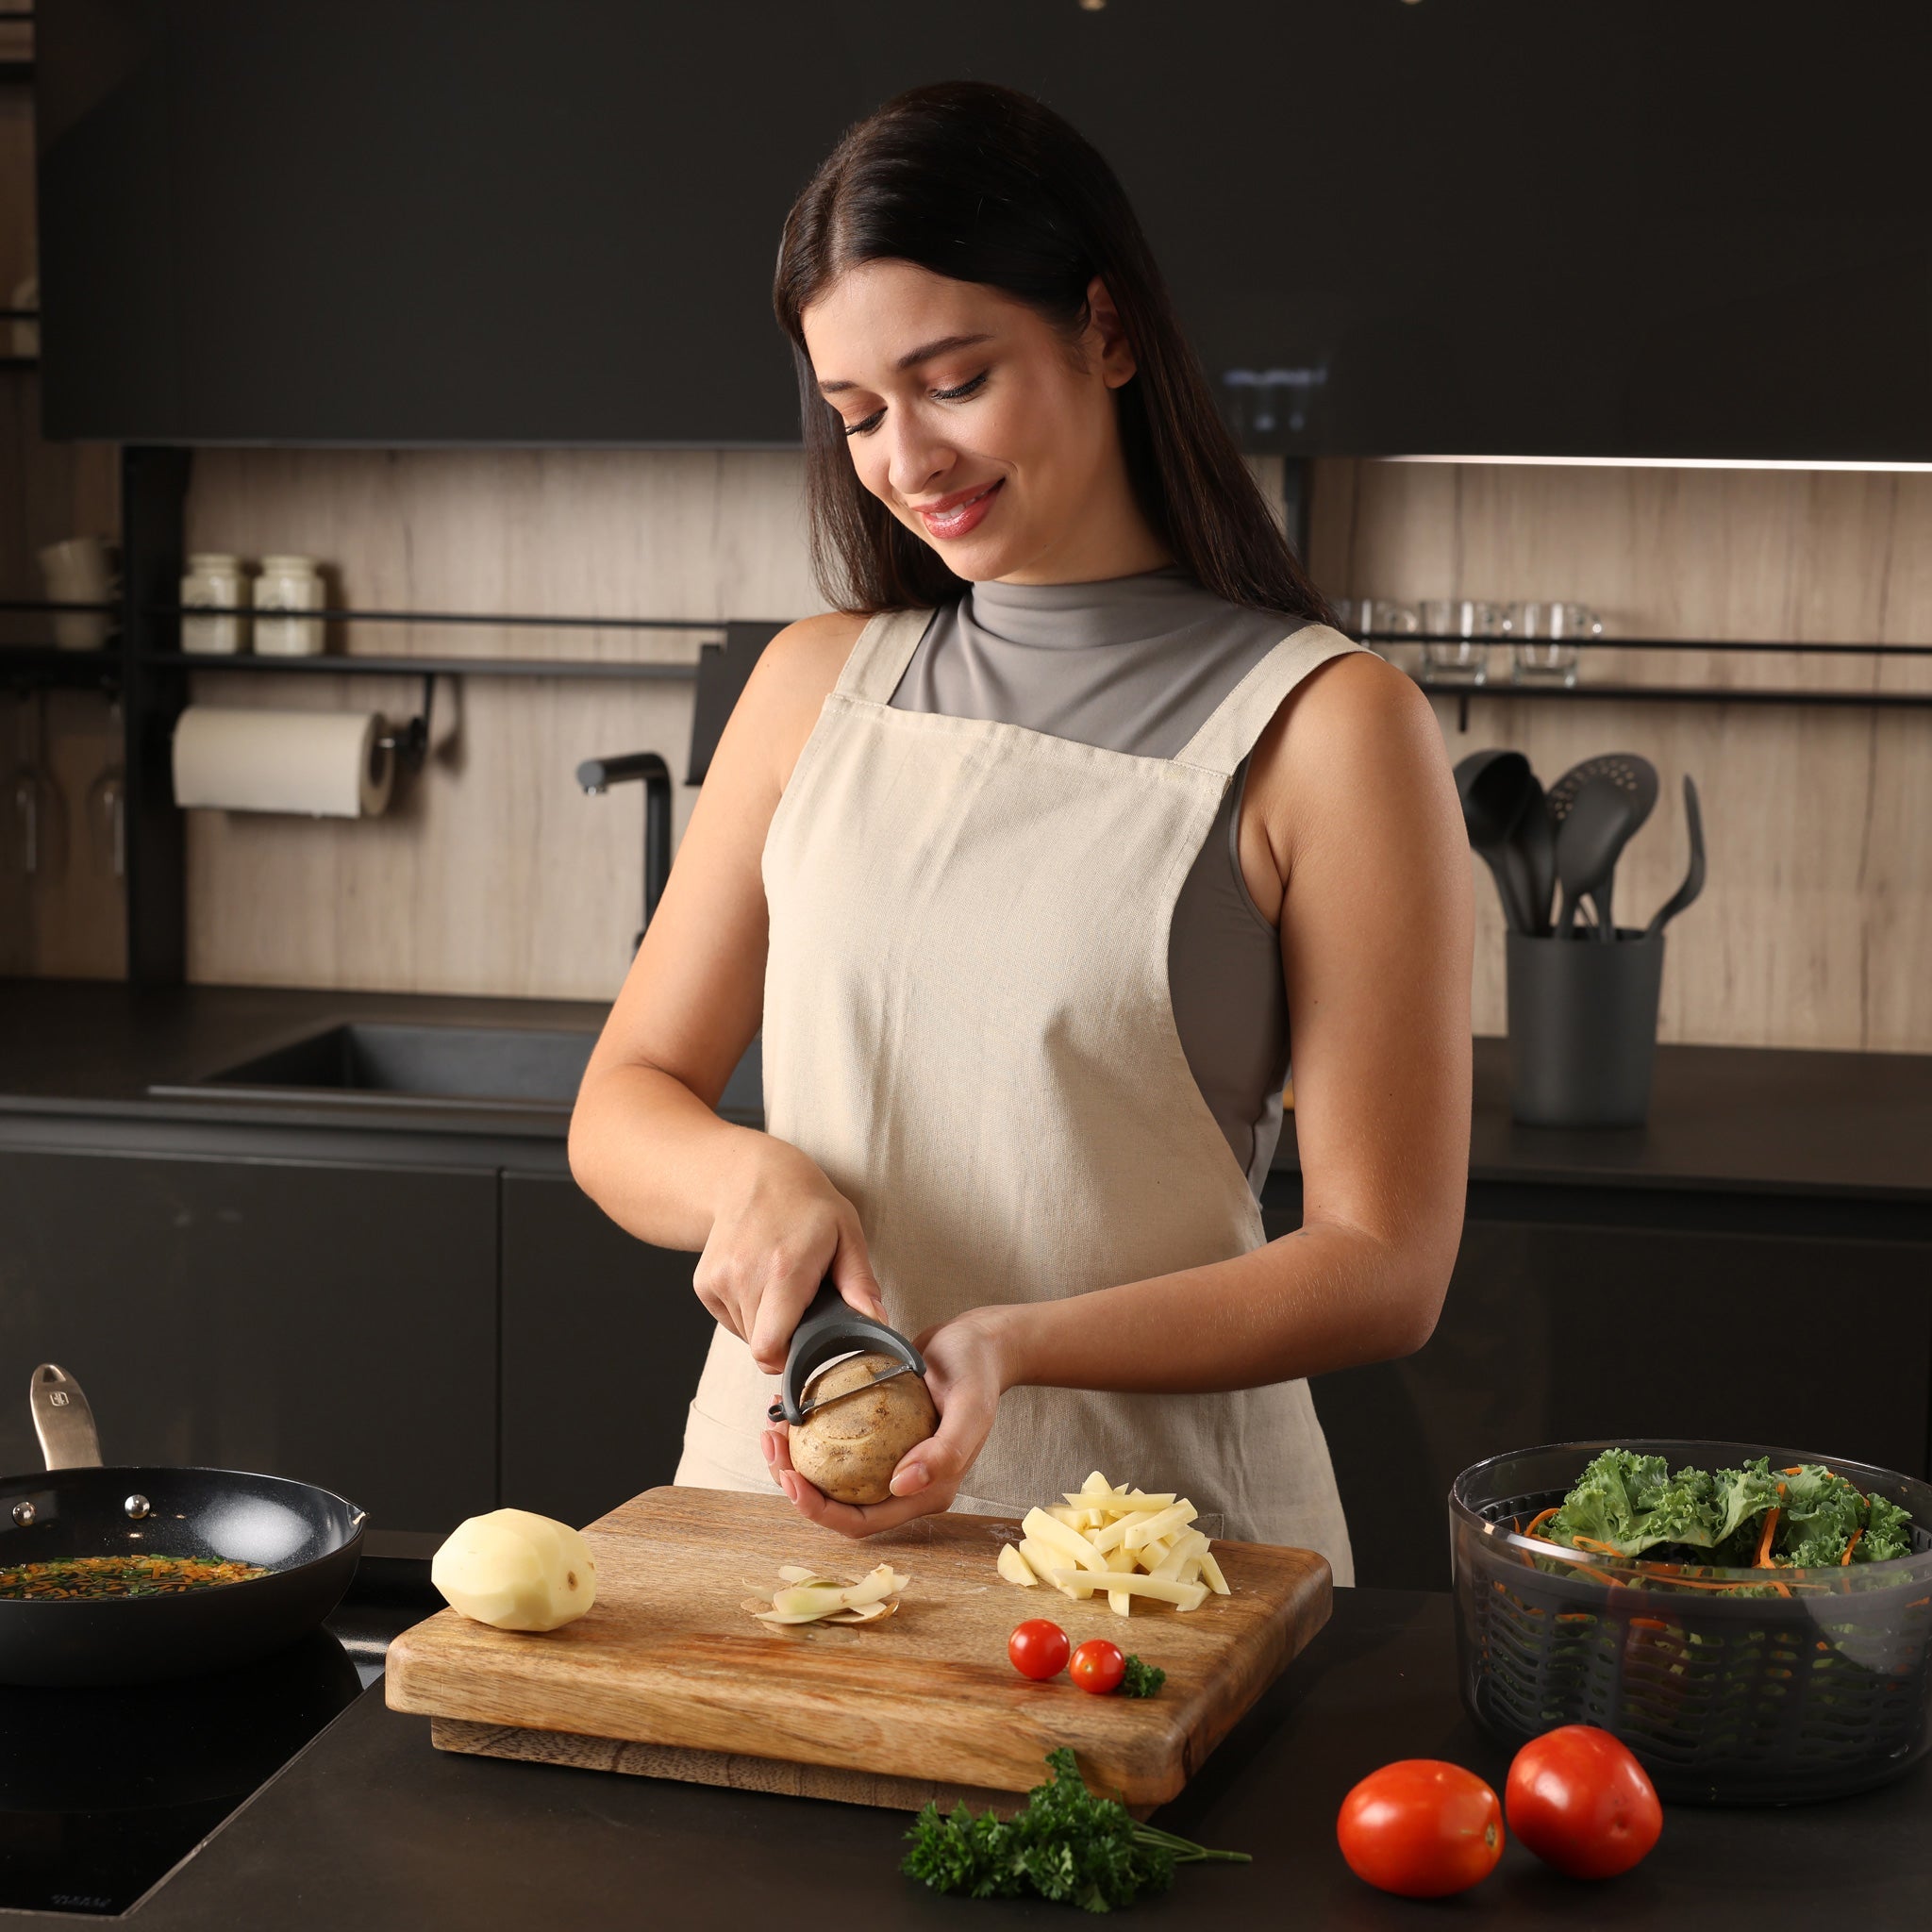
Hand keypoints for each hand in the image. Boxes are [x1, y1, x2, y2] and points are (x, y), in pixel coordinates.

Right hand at [692, 1135, 886, 1372]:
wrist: (752, 1175)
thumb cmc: (806, 1204)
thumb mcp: (847, 1233)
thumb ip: (861, 1283)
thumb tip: (877, 1323)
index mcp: (785, 1269)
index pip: (770, 1348)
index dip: (790, 1360)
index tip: (807, 1347)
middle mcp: (745, 1276)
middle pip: (761, 1347)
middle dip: (786, 1339)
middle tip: (804, 1308)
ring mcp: (719, 1280)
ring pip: (746, 1335)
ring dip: (767, 1324)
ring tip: (782, 1287)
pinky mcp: (703, 1284)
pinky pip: (730, 1320)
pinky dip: (747, 1312)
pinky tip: (760, 1281)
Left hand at [762, 1306, 1015, 1536]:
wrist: (981, 1342)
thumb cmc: (978, 1372)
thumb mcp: (970, 1408)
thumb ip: (945, 1452)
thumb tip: (901, 1486)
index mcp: (925, 1492)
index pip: (861, 1521)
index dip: (820, 1511)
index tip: (790, 1480)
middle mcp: (903, 1484)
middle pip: (837, 1504)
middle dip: (795, 1485)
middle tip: (772, 1445)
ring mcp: (888, 1461)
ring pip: (830, 1478)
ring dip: (795, 1460)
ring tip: (773, 1428)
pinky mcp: (877, 1437)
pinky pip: (836, 1445)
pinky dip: (810, 1434)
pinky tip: (791, 1408)